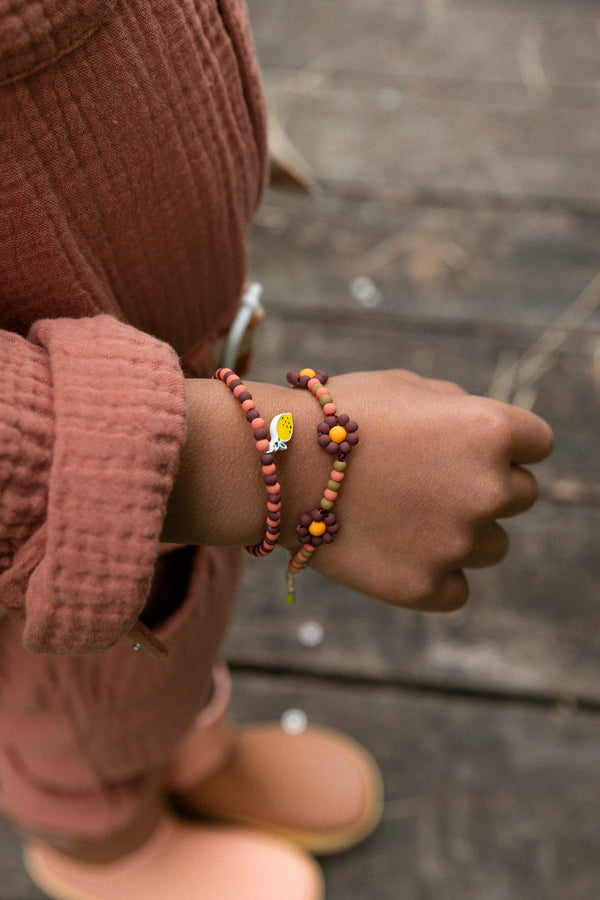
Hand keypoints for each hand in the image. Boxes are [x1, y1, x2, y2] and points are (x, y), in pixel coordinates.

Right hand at [283, 370, 553, 611]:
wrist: (273, 465)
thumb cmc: (336, 416)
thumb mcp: (407, 388)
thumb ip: (462, 409)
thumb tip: (496, 439)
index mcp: (490, 430)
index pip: (538, 444)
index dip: (506, 445)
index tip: (471, 450)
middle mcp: (486, 488)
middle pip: (521, 496)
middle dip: (484, 487)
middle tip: (431, 483)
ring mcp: (456, 542)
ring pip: (493, 546)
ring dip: (461, 532)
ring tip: (405, 516)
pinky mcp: (425, 587)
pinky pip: (456, 589)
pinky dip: (433, 574)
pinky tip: (395, 549)